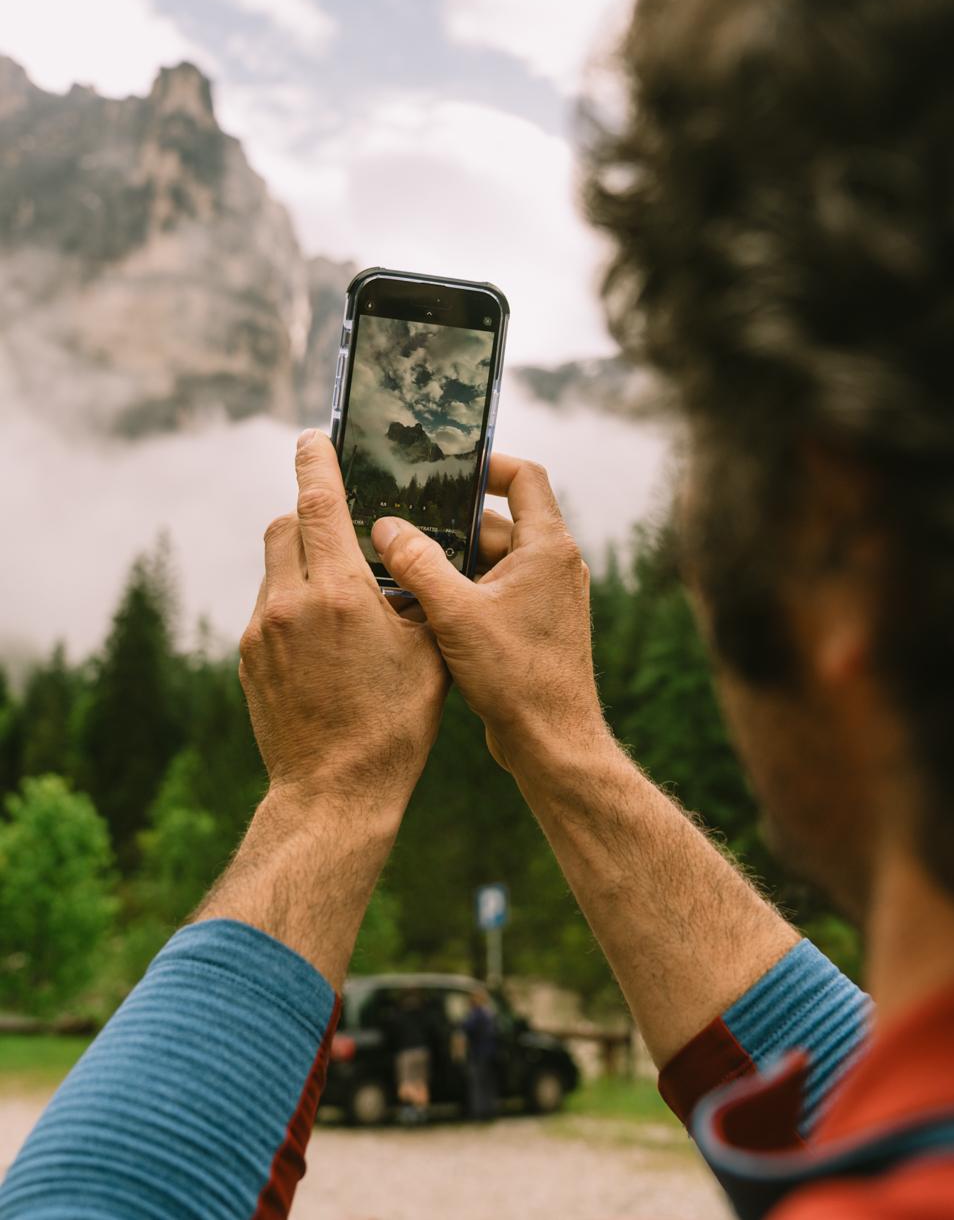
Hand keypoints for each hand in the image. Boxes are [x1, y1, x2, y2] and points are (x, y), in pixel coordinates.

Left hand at [238, 430, 448, 813]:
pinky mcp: (249, 657)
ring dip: (302, 561)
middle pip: (287, 526)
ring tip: (341, 592)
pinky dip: (294, 602)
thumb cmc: (395, 725)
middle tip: (344, 526)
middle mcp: (291, 603)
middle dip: (312, 515)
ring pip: (274, 566)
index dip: (316, 462)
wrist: (334, 792)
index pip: (319, 504)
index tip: (313, 437)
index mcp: (340, 594)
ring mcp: (262, 631)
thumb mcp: (427, 652)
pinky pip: (269, 607)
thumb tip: (415, 561)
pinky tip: (325, 637)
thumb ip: (418, 596)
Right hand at [370, 454, 605, 771]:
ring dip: (449, 562)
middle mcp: (552, 565)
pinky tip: (418, 604)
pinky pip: (491, 590)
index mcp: (547, 547)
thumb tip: (386, 526)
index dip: (488, 463)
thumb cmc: (516, 678)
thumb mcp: (456, 614)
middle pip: (495, 522)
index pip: (524, 477)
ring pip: (488, 560)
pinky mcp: (531, 624)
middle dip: (448, 525)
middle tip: (399, 523)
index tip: (447, 468)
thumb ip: (418, 565)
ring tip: (398, 564)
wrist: (552, 742)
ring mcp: (544, 596)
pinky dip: (460, 591)